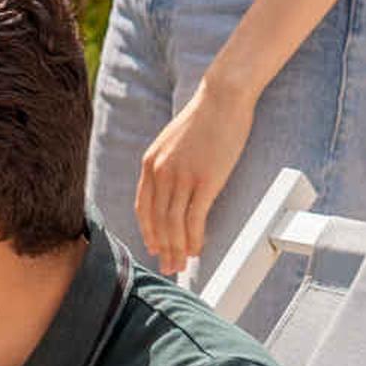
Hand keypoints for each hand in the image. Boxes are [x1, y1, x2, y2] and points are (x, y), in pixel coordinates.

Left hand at [135, 75, 258, 279]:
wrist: (223, 98)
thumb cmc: (205, 119)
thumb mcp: (175, 143)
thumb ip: (169, 166)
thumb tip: (175, 189)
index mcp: (150, 163)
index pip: (143, 207)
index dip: (148, 231)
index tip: (154, 247)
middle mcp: (160, 173)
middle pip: (157, 220)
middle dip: (163, 248)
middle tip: (168, 267)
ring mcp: (181, 177)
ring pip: (173, 224)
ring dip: (177, 248)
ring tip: (182, 264)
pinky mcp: (204, 181)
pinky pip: (194, 219)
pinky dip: (194, 238)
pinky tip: (197, 249)